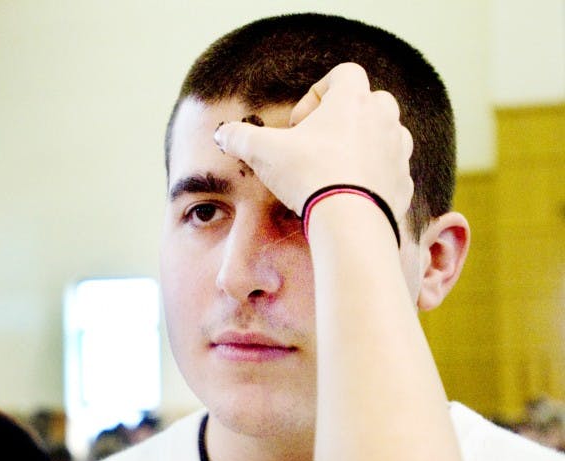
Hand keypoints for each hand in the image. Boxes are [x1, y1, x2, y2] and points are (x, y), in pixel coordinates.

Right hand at [213, 63, 413, 220]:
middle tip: (316, 145)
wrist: (348, 221)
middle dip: (343, 119)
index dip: (317, 95)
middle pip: (369, 102)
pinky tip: (349, 194)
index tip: (298, 124)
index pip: (344, 74)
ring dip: (362, 145)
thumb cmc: (310, 176)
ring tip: (334, 169)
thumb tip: (223, 134)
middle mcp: (383, 118)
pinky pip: (390, 170)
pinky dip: (372, 177)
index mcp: (353, 100)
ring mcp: (397, 150)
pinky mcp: (403, 181)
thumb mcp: (263, 153)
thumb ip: (241, 138)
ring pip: (385, 134)